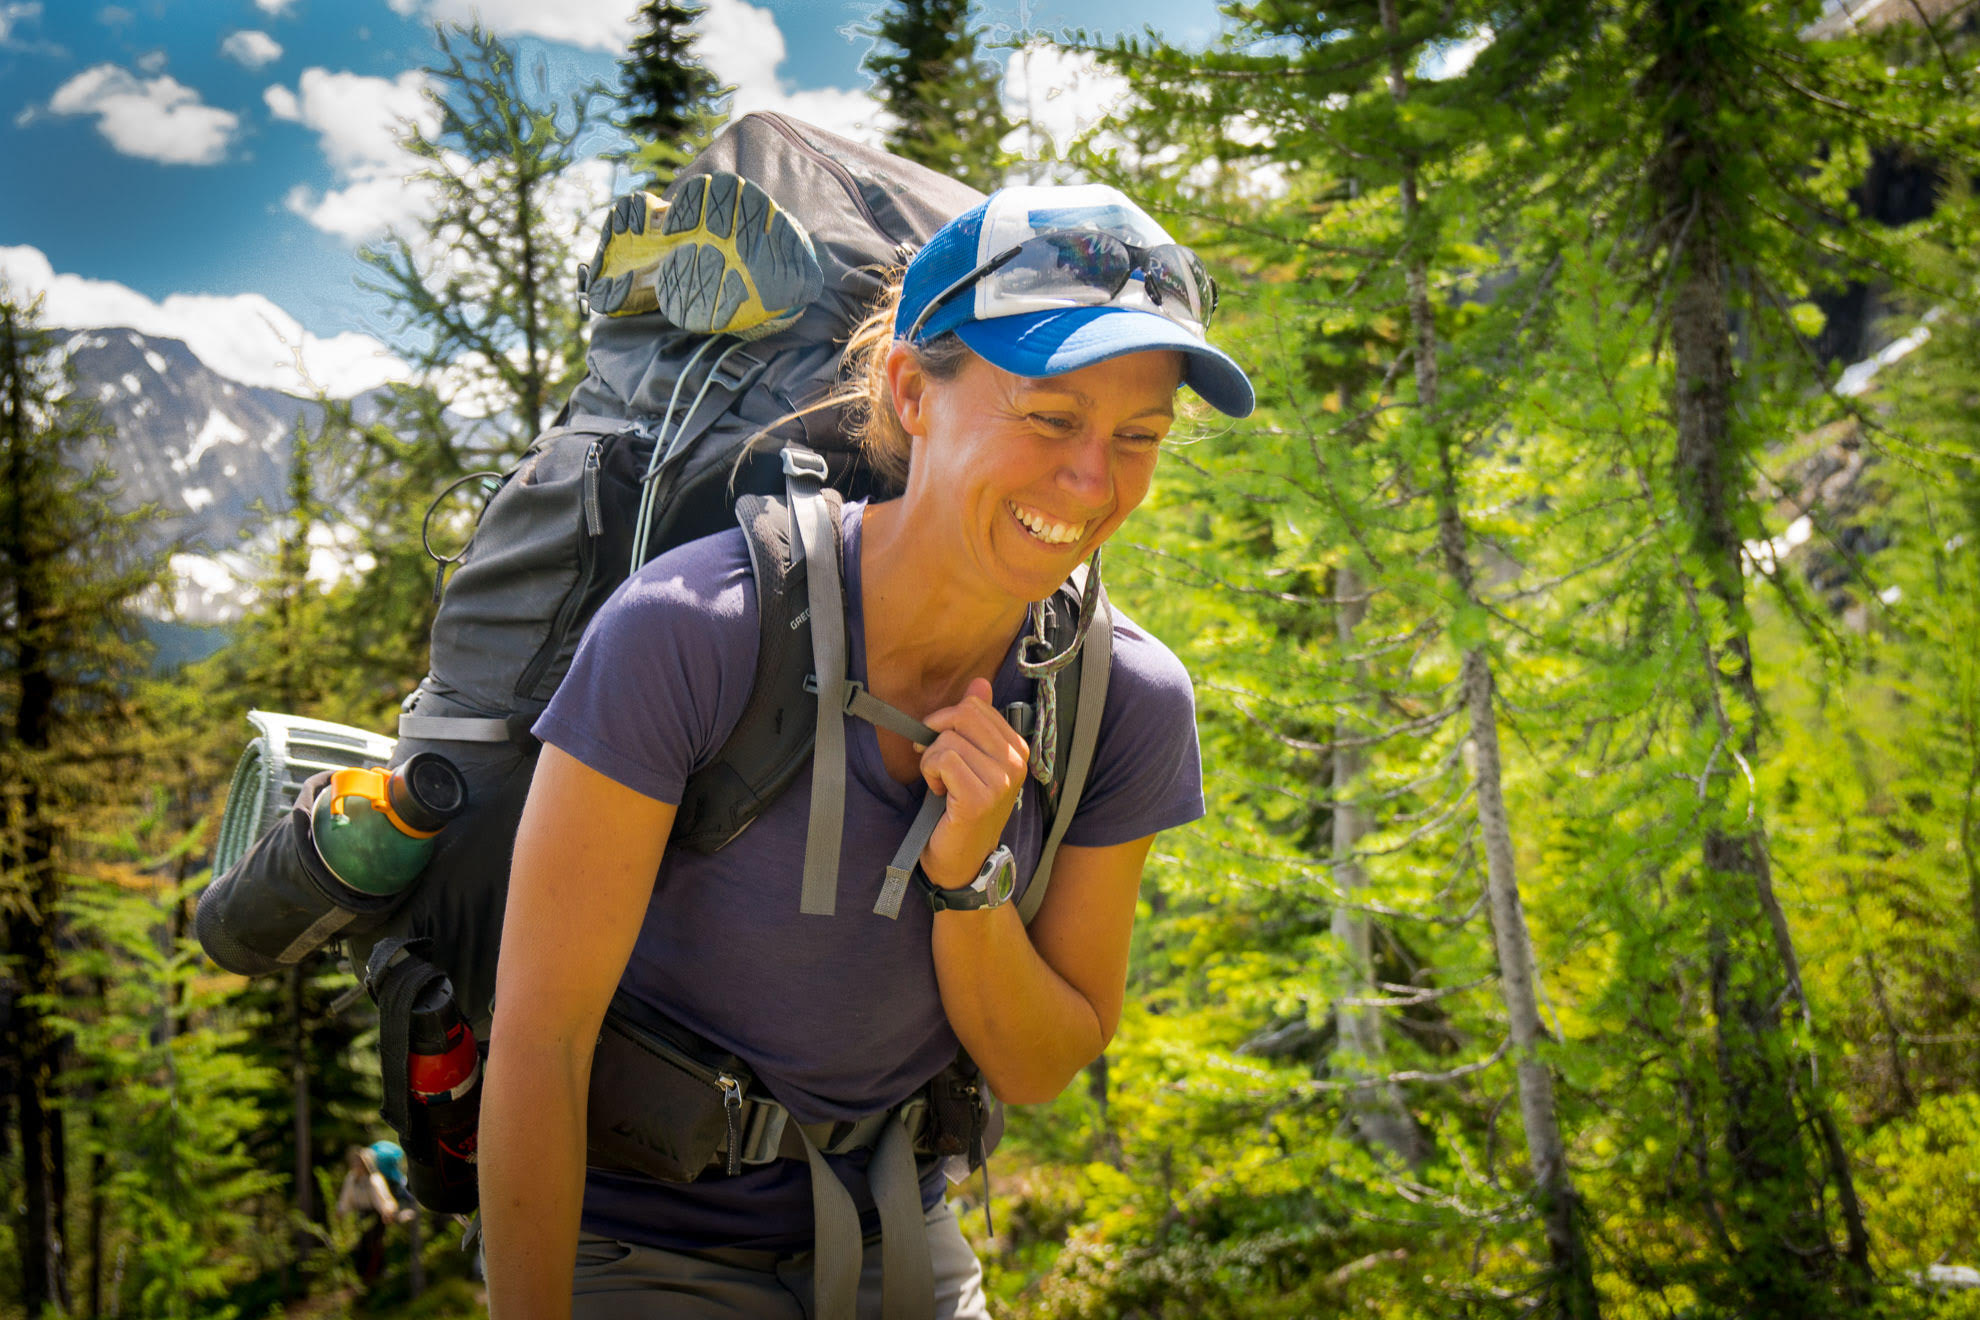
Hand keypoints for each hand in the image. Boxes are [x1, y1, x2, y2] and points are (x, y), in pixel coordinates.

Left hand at [917, 677, 1027, 889]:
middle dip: (936, 735)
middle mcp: (1016, 763)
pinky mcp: (979, 797)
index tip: (941, 746)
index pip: (975, 706)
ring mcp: (1001, 781)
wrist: (961, 861)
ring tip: (941, 785)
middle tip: (934, 763)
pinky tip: (939, 795)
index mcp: (1018, 749)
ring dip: (931, 761)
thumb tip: (980, 681)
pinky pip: (942, 759)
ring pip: (947, 739)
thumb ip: (977, 721)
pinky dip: (930, 774)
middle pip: (962, 715)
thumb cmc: (962, 808)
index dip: (946, 721)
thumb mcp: (972, 760)